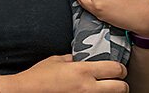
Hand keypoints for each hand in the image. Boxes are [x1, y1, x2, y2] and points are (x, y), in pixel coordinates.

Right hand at [6, 54, 127, 92]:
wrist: (27, 91)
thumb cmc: (39, 76)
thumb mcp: (57, 61)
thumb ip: (73, 59)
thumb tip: (82, 58)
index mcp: (83, 71)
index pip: (116, 69)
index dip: (120, 68)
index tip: (117, 68)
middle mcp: (88, 87)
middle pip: (121, 87)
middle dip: (122, 84)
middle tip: (116, 81)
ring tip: (105, 88)